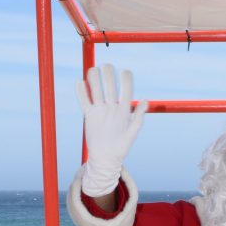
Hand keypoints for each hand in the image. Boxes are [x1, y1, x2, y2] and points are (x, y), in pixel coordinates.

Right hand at [75, 64, 146, 196]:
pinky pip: (84, 100)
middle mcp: (112, 106)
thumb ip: (138, 118)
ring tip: (93, 71)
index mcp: (124, 109)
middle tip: (106, 67)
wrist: (106, 158)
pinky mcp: (89, 115)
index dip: (126, 78)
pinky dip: (81, 91)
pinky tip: (80, 83)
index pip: (126, 88)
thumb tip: (146, 101)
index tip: (124, 71)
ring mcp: (99, 109)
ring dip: (94, 77)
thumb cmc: (121, 148)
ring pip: (96, 88)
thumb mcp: (131, 134)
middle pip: (109, 84)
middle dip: (108, 73)